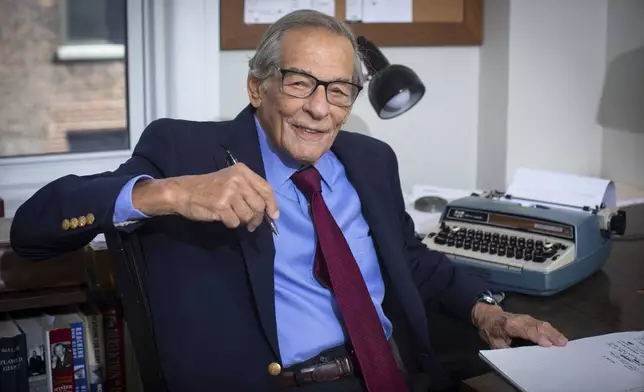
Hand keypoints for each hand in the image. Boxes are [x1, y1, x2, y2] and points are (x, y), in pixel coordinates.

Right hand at [134, 163, 278, 230]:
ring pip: (248, 215)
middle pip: (259, 205)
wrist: (183, 192)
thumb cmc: (208, 187)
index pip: (266, 188)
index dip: (272, 204)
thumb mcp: (231, 180)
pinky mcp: (221, 206)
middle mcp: (237, 180)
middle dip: (257, 218)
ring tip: (235, 218)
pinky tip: (224, 218)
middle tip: (251, 224)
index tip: (274, 216)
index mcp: (242, 171)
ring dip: (243, 222)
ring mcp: (229, 193)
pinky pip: (235, 222)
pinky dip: (231, 224)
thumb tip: (268, 209)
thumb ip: (249, 189)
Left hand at [472, 303, 567, 348]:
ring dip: (554, 332)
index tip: (548, 344)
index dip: (537, 337)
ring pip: (542, 324)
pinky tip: (559, 337)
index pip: (526, 330)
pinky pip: (543, 324)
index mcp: (510, 325)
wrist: (489, 316)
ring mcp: (527, 318)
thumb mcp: (494, 342)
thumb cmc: (492, 331)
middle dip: (550, 335)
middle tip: (562, 345)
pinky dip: (552, 330)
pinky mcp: (531, 319)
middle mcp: (521, 319)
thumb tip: (518, 358)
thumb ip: (506, 349)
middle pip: (538, 326)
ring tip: (564, 342)